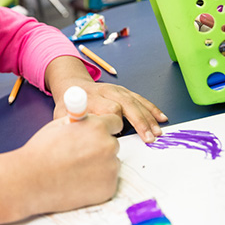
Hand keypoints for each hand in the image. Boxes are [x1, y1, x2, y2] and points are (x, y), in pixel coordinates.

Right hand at [17, 113, 121, 213]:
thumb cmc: (41, 151)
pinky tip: (78, 182)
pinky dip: (97, 182)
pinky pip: (107, 181)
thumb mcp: (59, 125)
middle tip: (81, 155)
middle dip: (101, 148)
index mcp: (97, 127)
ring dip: (100, 165)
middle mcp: (108, 146)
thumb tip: (90, 120)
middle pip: (113, 144)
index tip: (97, 134)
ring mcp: (110, 169)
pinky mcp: (108, 189)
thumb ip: (80, 122)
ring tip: (75, 170)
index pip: (115, 123)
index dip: (104, 128)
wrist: (31, 180)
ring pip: (111, 164)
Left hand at [45, 56, 166, 142]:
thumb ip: (70, 124)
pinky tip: (162, 117)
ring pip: (136, 102)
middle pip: (128, 104)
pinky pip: (140, 99)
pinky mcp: (125, 92)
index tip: (120, 132)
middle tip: (149, 138)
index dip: (117, 120)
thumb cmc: (69, 105)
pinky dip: (152, 108)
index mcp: (92, 98)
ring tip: (159, 131)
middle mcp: (107, 92)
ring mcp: (117, 90)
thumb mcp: (63, 114)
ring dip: (149, 117)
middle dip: (140, 121)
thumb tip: (80, 137)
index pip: (110, 107)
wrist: (73, 86)